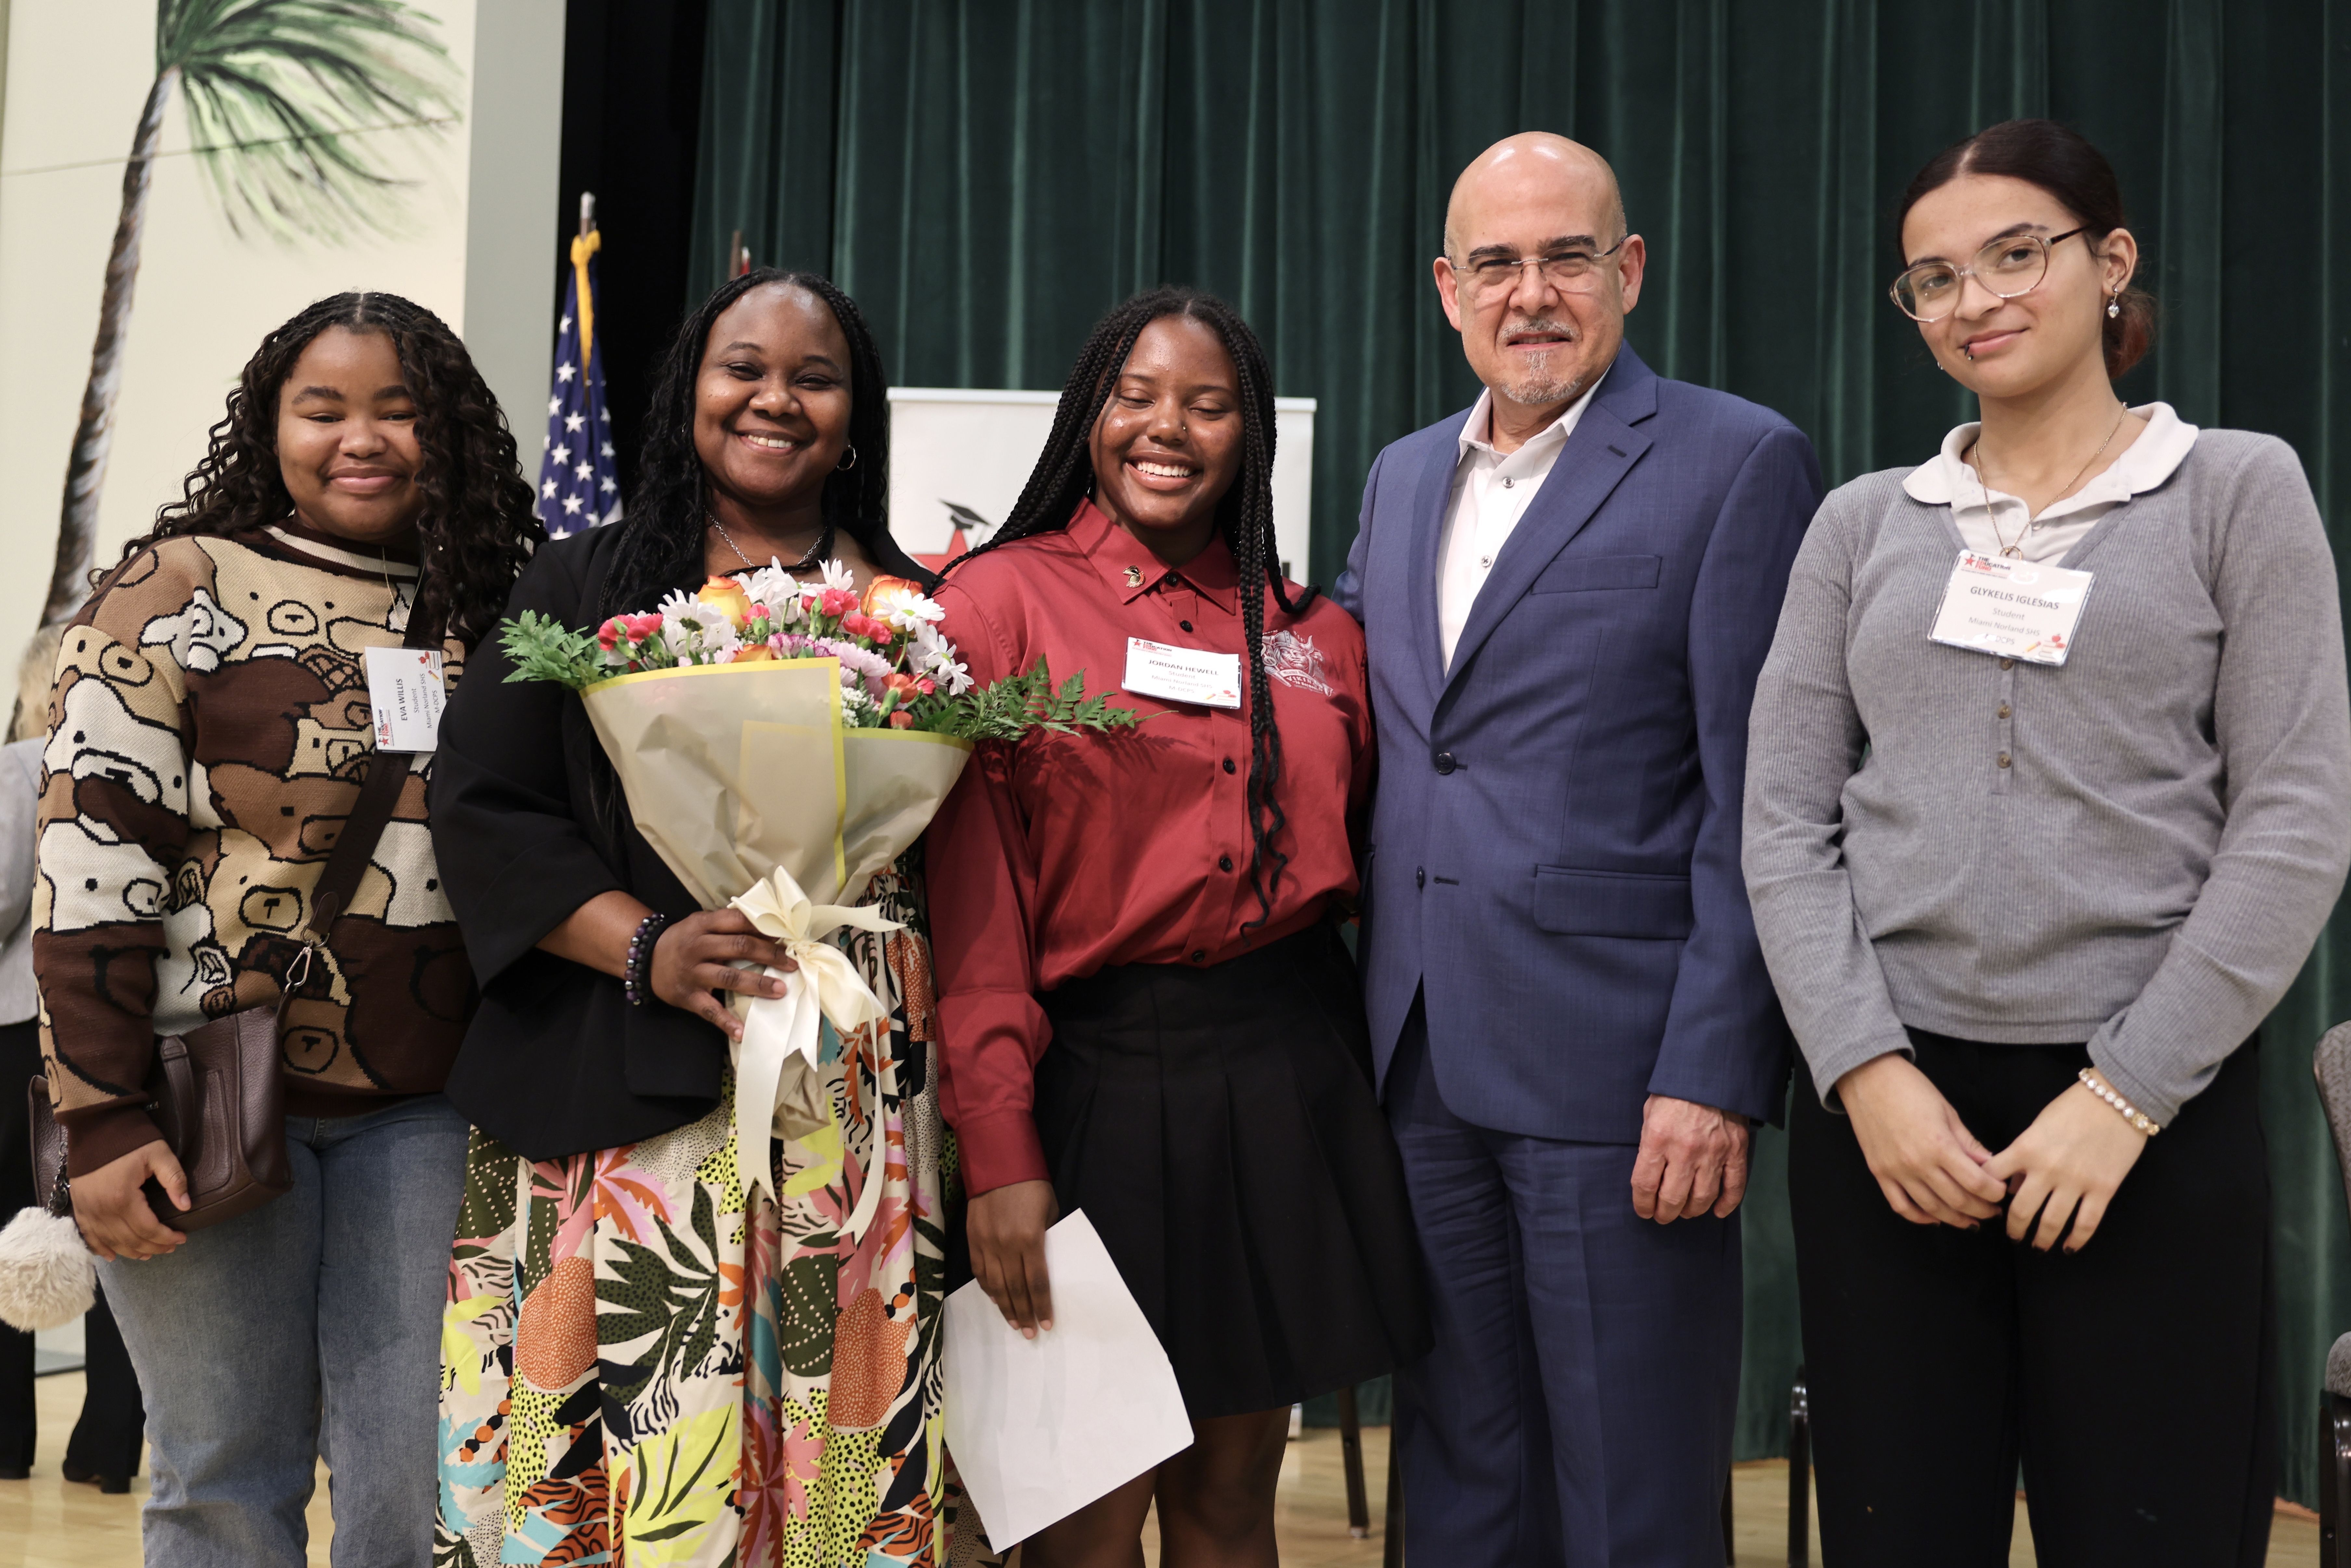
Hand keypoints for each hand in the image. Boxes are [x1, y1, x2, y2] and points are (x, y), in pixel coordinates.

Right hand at [72, 1139, 187, 1260]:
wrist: (96, 1127)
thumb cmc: (130, 1140)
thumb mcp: (159, 1154)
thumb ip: (174, 1179)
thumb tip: (186, 1205)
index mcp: (123, 1198)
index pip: (148, 1229)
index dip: (166, 1237)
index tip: (182, 1238)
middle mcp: (102, 1210)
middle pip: (131, 1239)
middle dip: (153, 1247)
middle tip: (170, 1247)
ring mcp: (87, 1211)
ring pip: (111, 1242)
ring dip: (131, 1251)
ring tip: (149, 1254)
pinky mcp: (79, 1208)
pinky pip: (89, 1236)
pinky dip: (101, 1248)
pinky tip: (113, 1256)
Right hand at [650, 909, 796, 1039]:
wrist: (645, 959)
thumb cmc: (682, 940)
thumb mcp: (700, 923)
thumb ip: (726, 922)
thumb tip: (766, 926)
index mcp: (703, 925)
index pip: (738, 922)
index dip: (763, 929)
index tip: (786, 936)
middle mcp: (698, 947)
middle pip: (740, 947)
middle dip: (770, 955)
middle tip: (792, 963)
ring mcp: (693, 973)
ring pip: (729, 977)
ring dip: (757, 984)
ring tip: (780, 990)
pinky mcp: (688, 996)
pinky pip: (709, 1010)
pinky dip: (726, 1022)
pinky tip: (741, 1032)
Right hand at [967, 1179, 1058, 1336]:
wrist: (998, 1163)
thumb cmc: (1032, 1186)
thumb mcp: (1049, 1211)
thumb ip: (1047, 1238)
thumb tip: (1045, 1263)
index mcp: (1030, 1239)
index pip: (1037, 1282)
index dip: (1042, 1306)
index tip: (1047, 1323)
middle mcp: (1006, 1246)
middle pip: (1015, 1289)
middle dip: (1024, 1314)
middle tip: (1031, 1333)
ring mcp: (986, 1244)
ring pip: (995, 1285)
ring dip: (1005, 1307)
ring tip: (1015, 1324)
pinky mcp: (973, 1239)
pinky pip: (980, 1271)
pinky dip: (988, 1288)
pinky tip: (995, 1299)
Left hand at [1631, 1095, 1752, 1220]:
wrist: (1711, 1071)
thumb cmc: (1674, 1091)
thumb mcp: (1650, 1113)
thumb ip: (1649, 1144)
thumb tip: (1649, 1173)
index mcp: (1658, 1139)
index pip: (1646, 1185)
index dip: (1642, 1204)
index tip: (1643, 1210)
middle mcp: (1685, 1151)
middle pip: (1673, 1198)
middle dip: (1664, 1213)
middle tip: (1662, 1216)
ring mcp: (1713, 1153)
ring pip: (1702, 1198)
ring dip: (1691, 1211)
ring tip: (1684, 1212)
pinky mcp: (1735, 1151)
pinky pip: (1734, 1187)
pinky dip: (1726, 1204)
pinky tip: (1717, 1212)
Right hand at [1836, 1053, 2005, 1227]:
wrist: (1867, 1078)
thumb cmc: (1910, 1088)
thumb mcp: (1947, 1112)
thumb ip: (1968, 1143)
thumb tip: (1991, 1165)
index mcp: (1939, 1145)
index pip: (1975, 1182)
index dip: (1993, 1193)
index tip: (2001, 1193)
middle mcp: (1917, 1163)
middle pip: (1957, 1200)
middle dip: (1980, 1210)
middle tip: (1992, 1210)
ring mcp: (1896, 1171)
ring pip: (1931, 1208)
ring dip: (1955, 1219)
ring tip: (1971, 1220)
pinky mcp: (1879, 1173)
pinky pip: (1900, 1205)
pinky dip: (1919, 1217)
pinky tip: (1934, 1218)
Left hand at [1982, 1078, 2147, 1251]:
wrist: (2117, 1099)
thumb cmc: (2073, 1108)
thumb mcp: (2037, 1126)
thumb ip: (2021, 1155)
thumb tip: (2010, 1185)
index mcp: (2025, 1149)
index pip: (1992, 1178)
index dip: (1985, 1195)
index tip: (1987, 1206)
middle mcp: (2047, 1169)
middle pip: (2021, 1210)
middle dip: (2014, 1228)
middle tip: (2013, 1237)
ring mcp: (2076, 1182)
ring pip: (2051, 1222)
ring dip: (2041, 1239)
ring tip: (2037, 1246)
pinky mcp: (2103, 1189)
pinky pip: (2086, 1223)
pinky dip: (2076, 1240)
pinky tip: (2069, 1247)